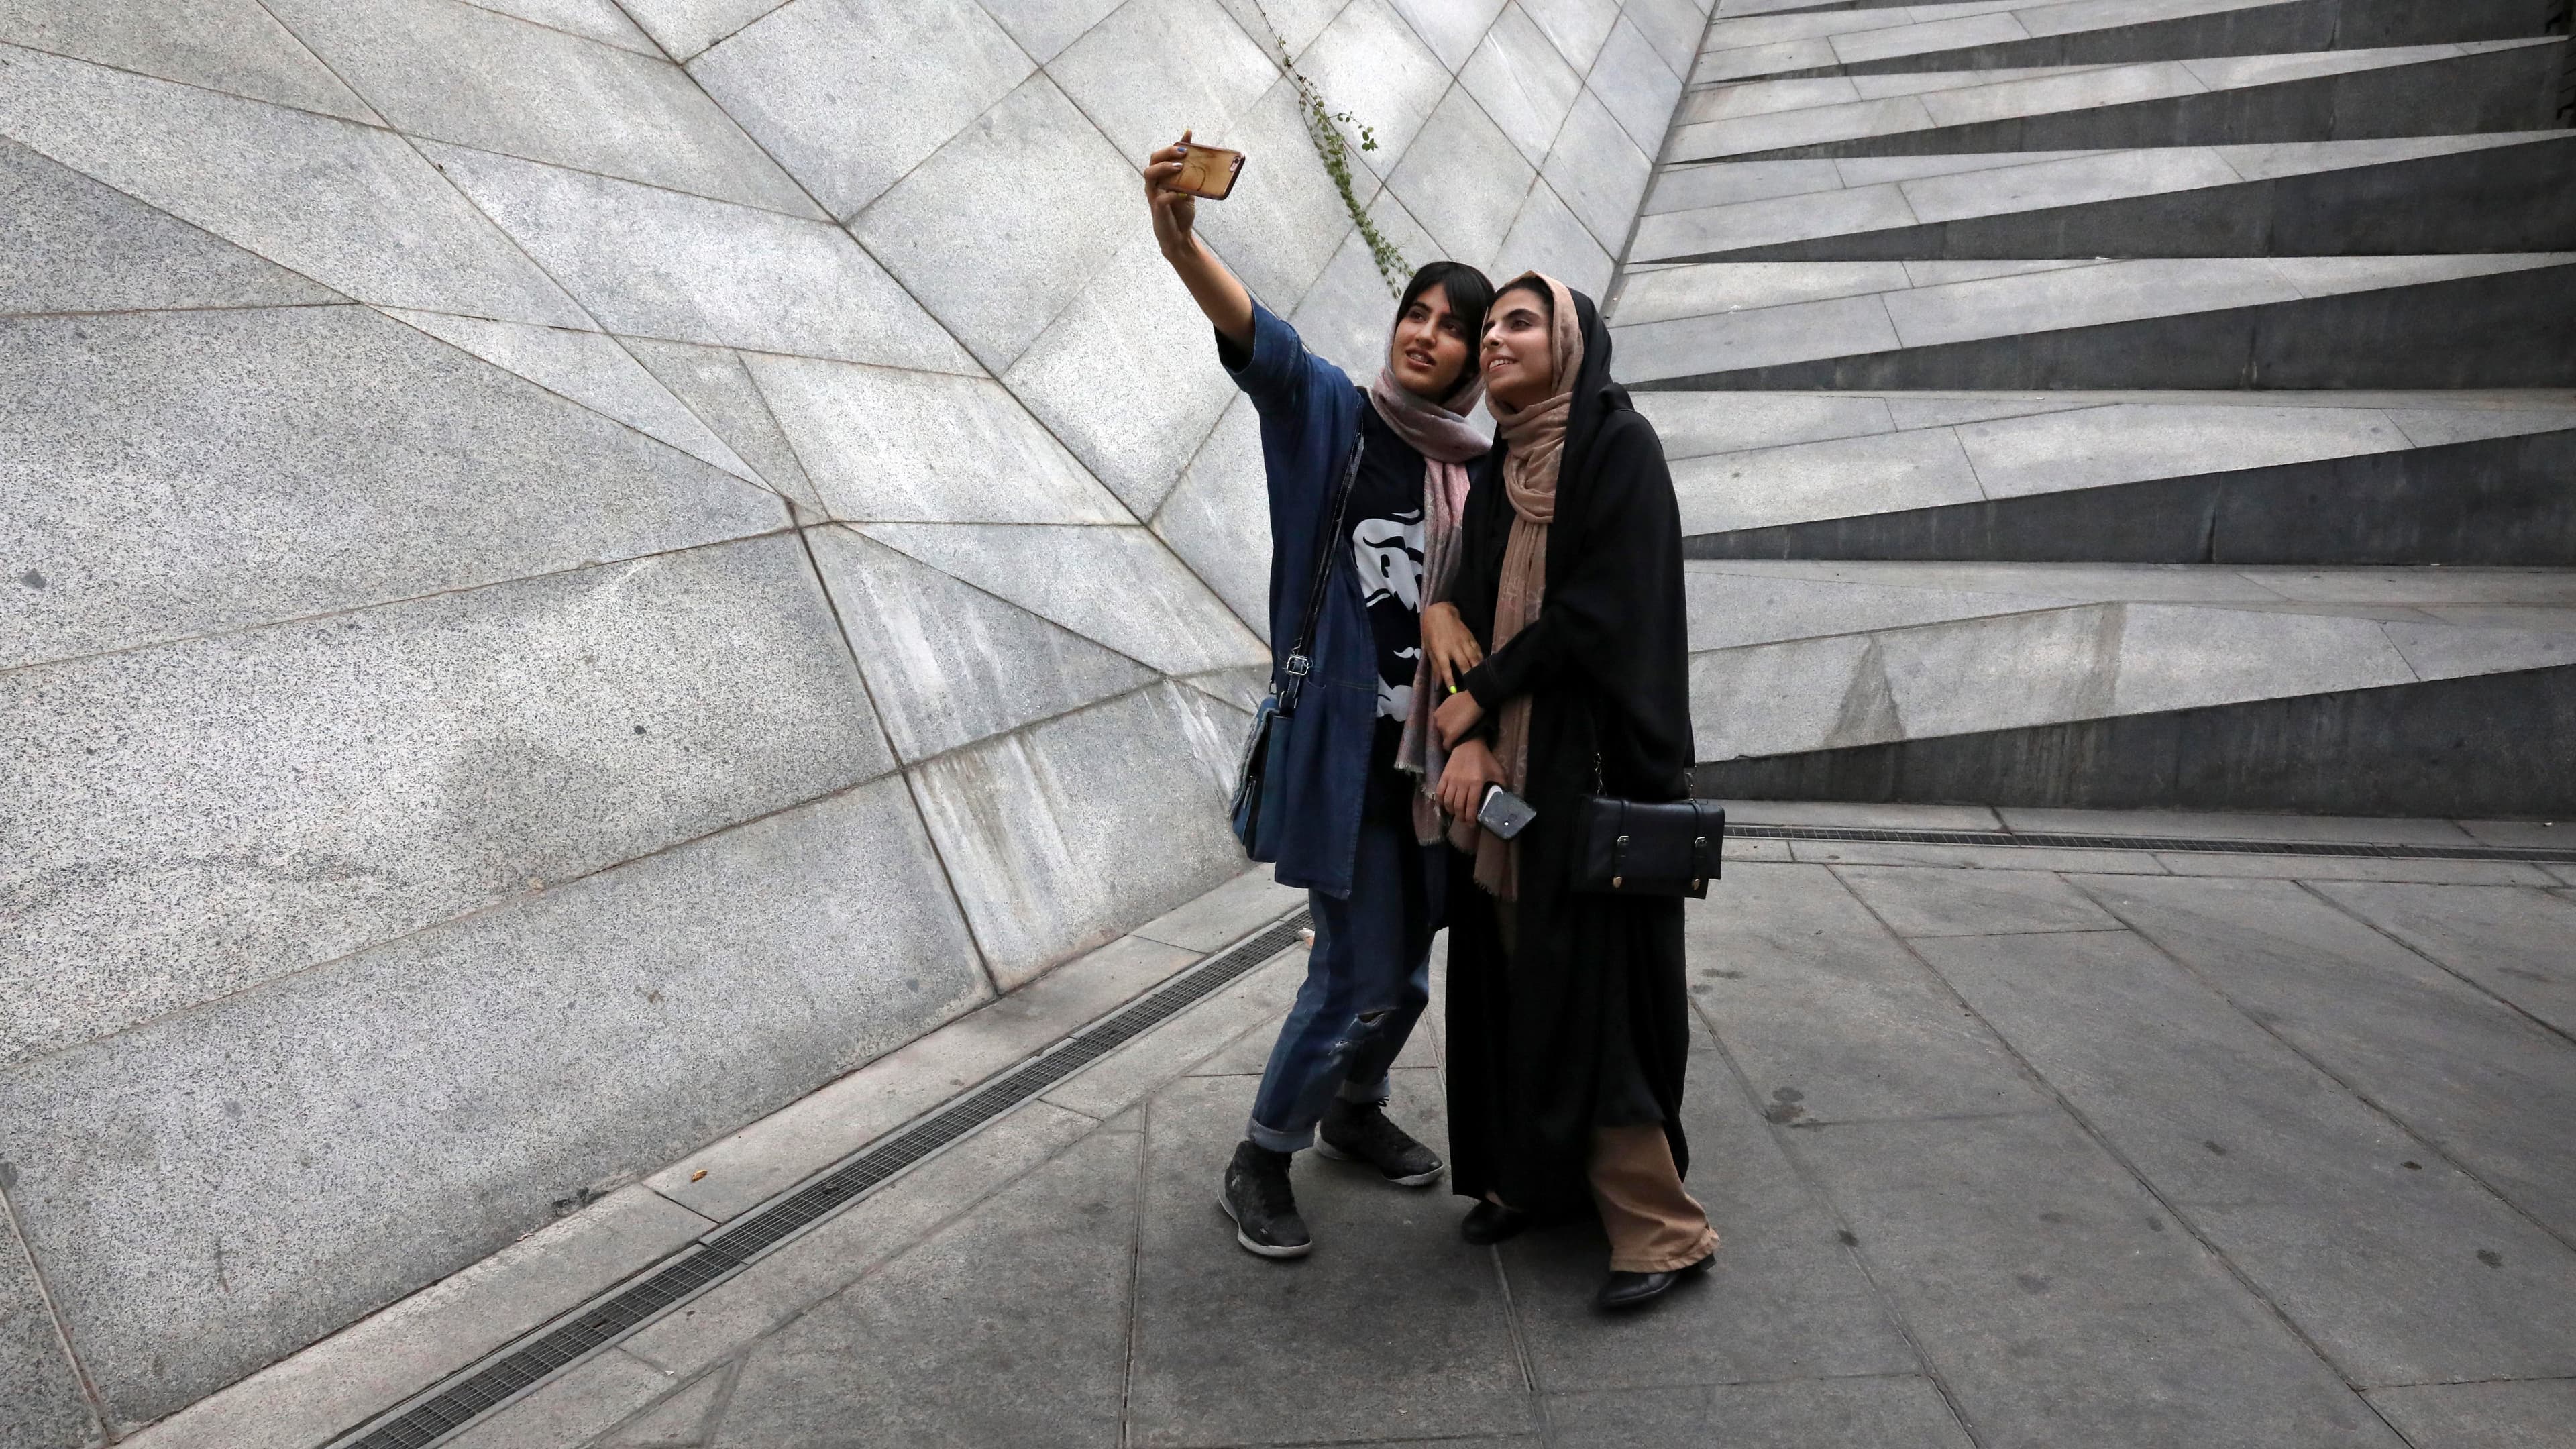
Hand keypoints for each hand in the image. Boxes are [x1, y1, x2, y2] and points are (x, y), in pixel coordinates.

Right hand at [1143, 132, 1198, 257]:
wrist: (1178, 237)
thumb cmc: (1180, 212)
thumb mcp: (1189, 190)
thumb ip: (1191, 175)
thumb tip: (1201, 158)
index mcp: (1161, 178)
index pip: (1162, 155)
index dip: (1174, 143)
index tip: (1189, 133)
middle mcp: (1155, 184)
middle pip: (1153, 160)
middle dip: (1167, 153)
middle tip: (1183, 153)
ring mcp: (1154, 196)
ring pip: (1149, 175)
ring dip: (1164, 168)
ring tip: (1179, 168)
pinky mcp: (1157, 210)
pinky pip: (1161, 198)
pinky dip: (1172, 194)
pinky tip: (1182, 194)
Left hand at [1422, 603, 1482, 689]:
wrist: (1440, 613)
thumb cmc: (1431, 632)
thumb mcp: (1429, 649)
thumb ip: (1435, 667)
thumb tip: (1437, 685)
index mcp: (1440, 650)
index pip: (1445, 668)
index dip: (1449, 679)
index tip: (1453, 690)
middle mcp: (1453, 647)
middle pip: (1463, 664)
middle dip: (1468, 676)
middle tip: (1472, 688)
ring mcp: (1463, 641)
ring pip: (1473, 658)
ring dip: (1477, 670)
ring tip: (1481, 680)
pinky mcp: (1470, 637)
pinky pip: (1477, 651)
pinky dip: (1481, 660)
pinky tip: (1483, 668)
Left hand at [1434, 686, 1484, 749]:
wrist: (1475, 700)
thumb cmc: (1467, 698)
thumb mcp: (1452, 701)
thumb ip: (1448, 709)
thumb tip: (1451, 711)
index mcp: (1437, 714)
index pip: (1441, 725)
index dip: (1449, 727)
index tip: (1457, 728)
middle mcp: (1437, 722)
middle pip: (1442, 732)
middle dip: (1450, 733)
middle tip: (1461, 734)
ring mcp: (1442, 729)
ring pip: (1446, 739)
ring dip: (1452, 739)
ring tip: (1462, 740)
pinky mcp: (1449, 735)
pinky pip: (1448, 745)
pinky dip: (1452, 747)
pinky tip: (1458, 747)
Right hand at [1438, 738, 1502, 820]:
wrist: (1469, 744)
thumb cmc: (1484, 758)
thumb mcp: (1497, 771)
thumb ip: (1502, 785)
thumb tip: (1504, 798)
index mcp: (1476, 783)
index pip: (1471, 805)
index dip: (1470, 818)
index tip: (1472, 824)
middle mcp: (1462, 783)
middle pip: (1458, 806)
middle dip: (1461, 817)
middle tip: (1464, 821)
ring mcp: (1451, 780)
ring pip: (1448, 801)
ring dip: (1451, 811)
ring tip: (1456, 814)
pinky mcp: (1444, 776)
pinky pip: (1439, 792)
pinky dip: (1440, 801)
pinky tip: (1445, 805)